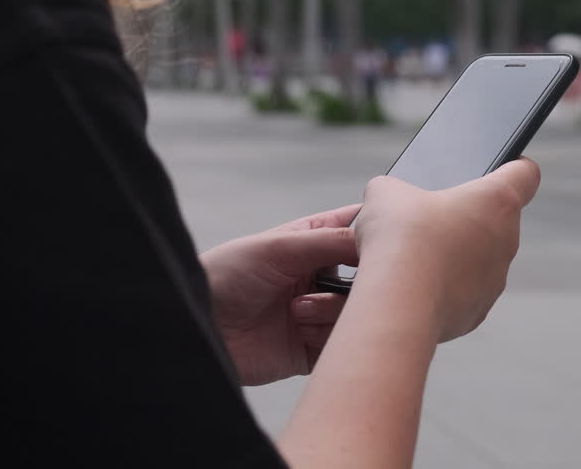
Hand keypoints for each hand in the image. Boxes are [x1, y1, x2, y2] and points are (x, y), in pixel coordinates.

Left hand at [200, 205, 359, 385]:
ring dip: (330, 310)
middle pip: (365, 277)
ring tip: (298, 311)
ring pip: (355, 312)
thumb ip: (328, 240)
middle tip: (336, 284)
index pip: (353, 231)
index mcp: (309, 244)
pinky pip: (340, 344)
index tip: (382, 244)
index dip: (372, 235)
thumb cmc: (223, 278)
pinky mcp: (311, 348)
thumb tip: (373, 239)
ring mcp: (316, 313)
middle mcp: (316, 277)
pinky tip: (300, 331)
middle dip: (356, 282)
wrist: (199, 329)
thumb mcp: (277, 247)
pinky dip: (327, 338)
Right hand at [353, 158, 540, 341]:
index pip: (525, 174)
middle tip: (425, 215)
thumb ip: (396, 188)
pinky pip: (460, 291)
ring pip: (475, 259)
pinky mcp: (476, 312)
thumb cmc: (400, 240)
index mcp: (497, 201)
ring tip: (408, 253)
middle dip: (460, 216)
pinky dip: (439, 286)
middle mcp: (506, 241)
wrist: (397, 306)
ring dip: (448, 253)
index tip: (498, 167)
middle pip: (492, 220)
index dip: (512, 166)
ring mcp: (494, 280)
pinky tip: (408, 283)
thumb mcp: (386, 193)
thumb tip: (391, 201)